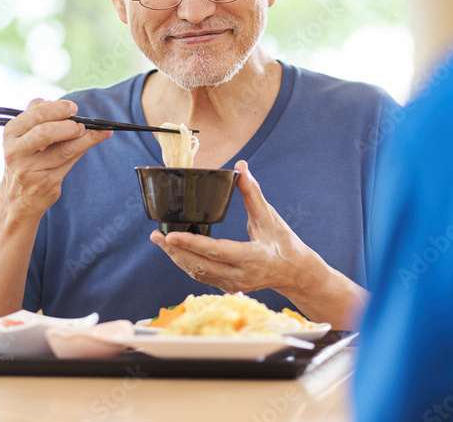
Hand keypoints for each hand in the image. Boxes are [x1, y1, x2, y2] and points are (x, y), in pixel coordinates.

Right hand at [0, 98, 110, 218]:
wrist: (18, 198)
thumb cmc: (25, 160)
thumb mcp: (23, 137)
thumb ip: (39, 119)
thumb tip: (68, 107)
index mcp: (11, 133)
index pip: (35, 114)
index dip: (57, 108)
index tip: (72, 108)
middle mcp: (16, 151)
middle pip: (45, 132)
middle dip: (69, 124)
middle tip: (81, 123)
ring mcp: (30, 169)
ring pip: (64, 149)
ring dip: (83, 137)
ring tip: (89, 131)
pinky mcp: (46, 182)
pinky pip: (71, 161)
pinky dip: (87, 146)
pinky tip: (99, 137)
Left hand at [149, 159, 314, 298]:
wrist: (296, 272)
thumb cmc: (284, 243)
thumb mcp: (269, 217)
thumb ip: (252, 192)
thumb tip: (241, 166)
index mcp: (252, 258)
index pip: (216, 252)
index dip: (192, 244)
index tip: (171, 236)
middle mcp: (240, 276)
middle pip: (200, 265)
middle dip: (175, 251)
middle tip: (156, 236)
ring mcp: (234, 284)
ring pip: (198, 273)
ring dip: (177, 257)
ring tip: (160, 241)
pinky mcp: (229, 287)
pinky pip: (203, 276)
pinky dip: (188, 262)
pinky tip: (176, 251)